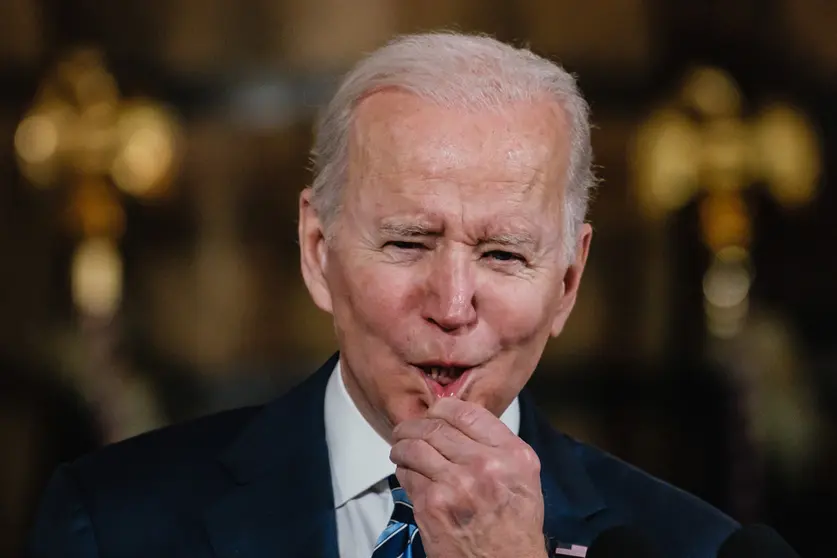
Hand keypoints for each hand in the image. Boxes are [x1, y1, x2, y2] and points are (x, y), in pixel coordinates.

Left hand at [390, 397, 546, 557]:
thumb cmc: (515, 526)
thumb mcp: (524, 477)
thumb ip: (497, 446)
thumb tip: (460, 423)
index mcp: (512, 454)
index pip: (468, 412)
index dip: (442, 408)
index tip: (434, 412)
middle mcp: (486, 464)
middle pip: (435, 427)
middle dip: (414, 426)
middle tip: (406, 429)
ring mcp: (456, 484)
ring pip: (415, 447)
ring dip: (402, 445)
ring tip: (400, 448)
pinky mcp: (432, 504)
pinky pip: (407, 474)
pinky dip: (403, 470)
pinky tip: (407, 472)